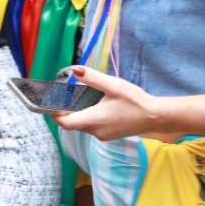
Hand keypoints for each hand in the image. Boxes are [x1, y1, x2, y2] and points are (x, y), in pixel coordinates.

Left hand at [53, 66, 168, 140]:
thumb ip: (92, 78)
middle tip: (62, 97)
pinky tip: (94, 106)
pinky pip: (92, 127)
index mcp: (94, 119)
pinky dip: (88, 117)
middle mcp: (96, 131)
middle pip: (72, 124)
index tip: (49, 104)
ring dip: (77, 115)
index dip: (54, 115)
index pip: (66, 123)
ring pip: (82, 126)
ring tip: (78, 99)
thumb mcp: (113, 85)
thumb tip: (74, 70)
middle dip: (65, 112)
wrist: (155, 116)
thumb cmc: (135, 101)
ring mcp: (103, 135)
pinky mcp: (109, 135)